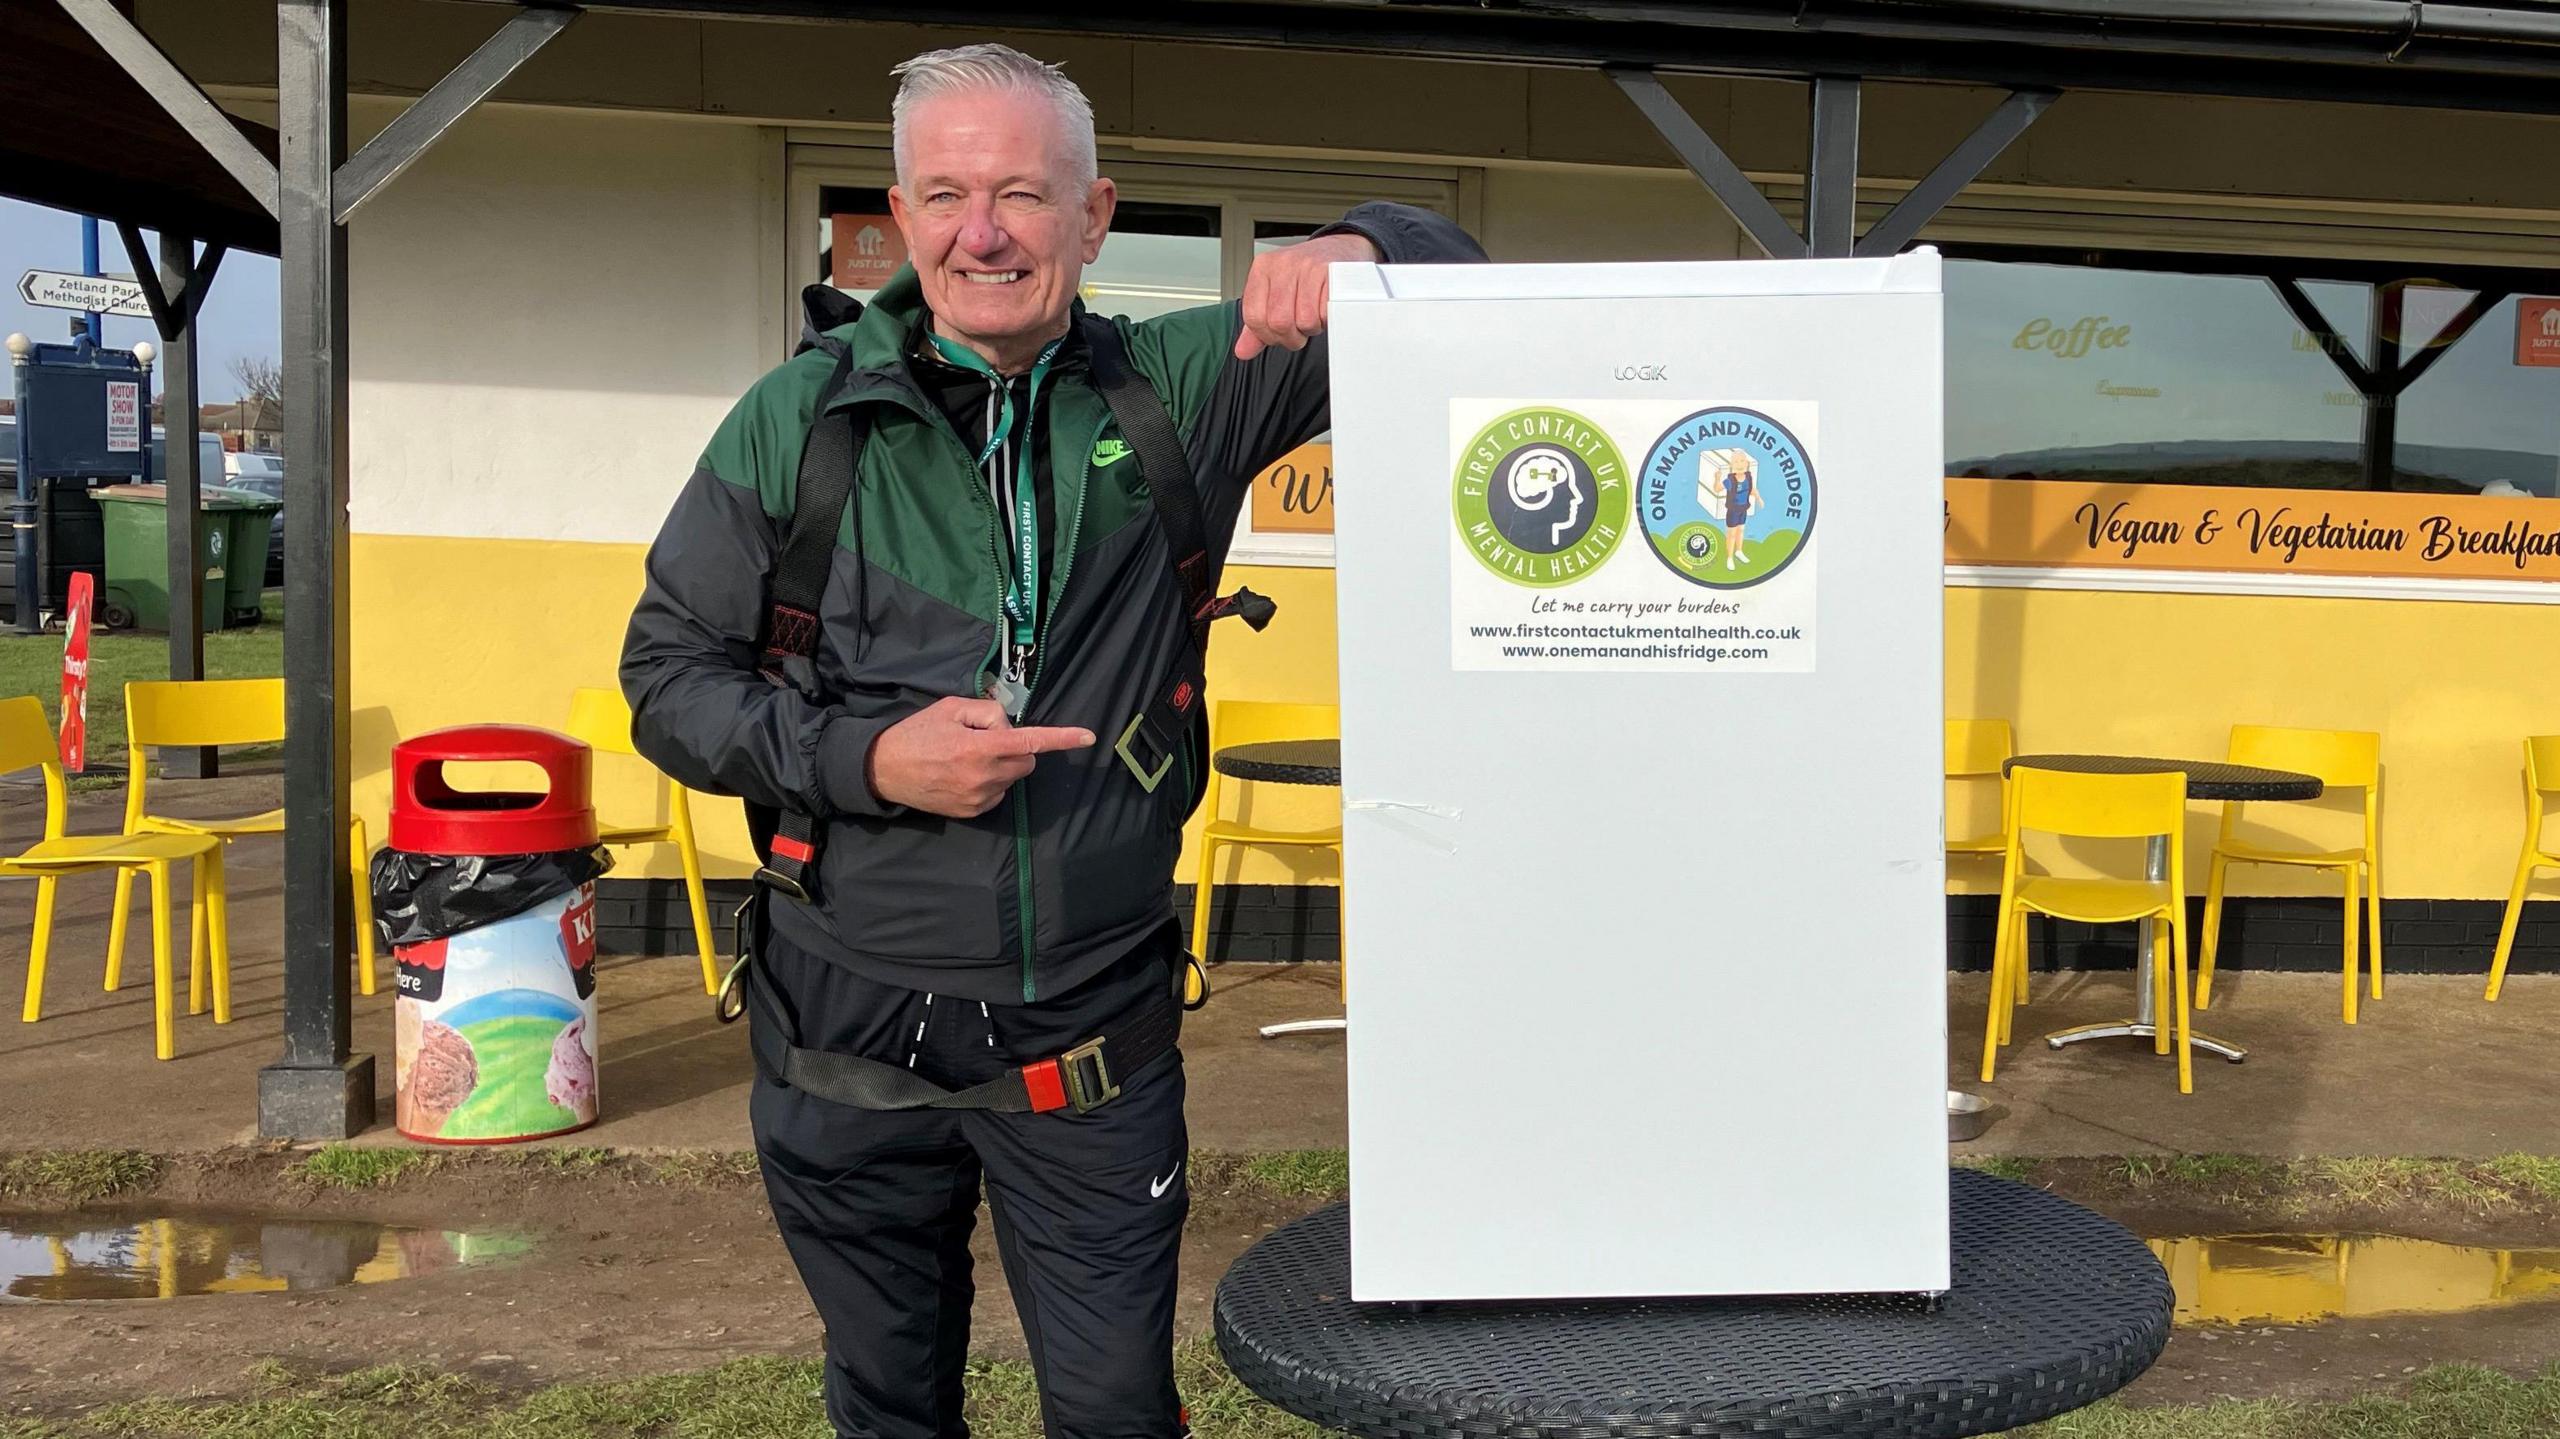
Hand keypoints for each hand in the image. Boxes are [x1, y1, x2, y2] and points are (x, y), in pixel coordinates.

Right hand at [869, 696, 1094, 818]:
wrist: (884, 769)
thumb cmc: (918, 733)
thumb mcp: (950, 708)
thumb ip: (987, 712)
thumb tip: (1008, 726)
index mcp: (980, 748)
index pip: (1031, 742)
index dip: (1062, 738)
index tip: (1088, 737)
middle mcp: (984, 776)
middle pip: (1027, 761)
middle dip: (1017, 749)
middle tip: (984, 740)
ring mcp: (979, 798)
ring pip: (1013, 778)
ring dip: (1003, 766)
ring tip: (967, 758)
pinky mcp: (972, 812)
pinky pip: (998, 794)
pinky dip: (991, 782)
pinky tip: (964, 775)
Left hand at [1235, 231, 1380, 360]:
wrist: (1337, 251)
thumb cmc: (1305, 275)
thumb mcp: (1274, 294)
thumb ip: (1258, 324)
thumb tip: (1243, 351)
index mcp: (1262, 268)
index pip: (1253, 316)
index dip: (1267, 336)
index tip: (1278, 335)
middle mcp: (1282, 264)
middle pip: (1279, 322)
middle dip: (1292, 337)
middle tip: (1299, 331)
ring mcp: (1307, 266)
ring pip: (1304, 320)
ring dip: (1311, 328)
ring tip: (1314, 316)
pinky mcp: (1330, 273)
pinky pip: (1324, 313)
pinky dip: (1326, 319)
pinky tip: (1324, 309)